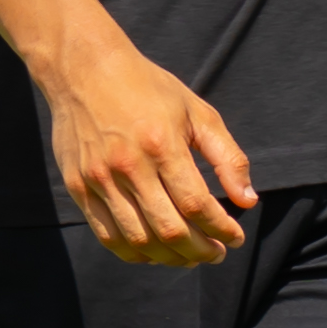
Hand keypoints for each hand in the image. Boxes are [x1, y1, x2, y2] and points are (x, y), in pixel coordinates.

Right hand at [44, 39, 252, 267]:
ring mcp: (99, 179)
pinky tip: (155, 253)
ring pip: (138, 240)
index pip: (198, 205)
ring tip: (191, 257)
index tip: (236, 237)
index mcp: (162, 144)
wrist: (84, 69)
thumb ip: (227, 157)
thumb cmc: (148, 88)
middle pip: (170, 230)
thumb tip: (248, 201)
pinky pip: (108, 235)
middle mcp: (128, 165)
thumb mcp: (197, 111)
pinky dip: (135, 253)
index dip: (222, 229)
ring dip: (171, 258)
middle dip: (201, 250)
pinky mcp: (78, 187)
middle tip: (217, 253)